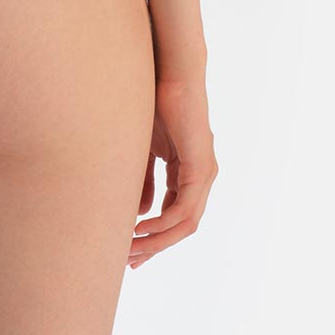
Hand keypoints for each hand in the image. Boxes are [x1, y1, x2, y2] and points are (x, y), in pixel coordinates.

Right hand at [129, 72, 216, 268]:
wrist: (170, 73)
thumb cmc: (154, 103)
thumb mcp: (143, 150)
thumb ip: (142, 181)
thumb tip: (139, 214)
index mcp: (187, 172)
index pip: (174, 215)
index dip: (153, 236)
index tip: (130, 250)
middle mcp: (201, 177)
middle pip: (182, 226)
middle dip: (155, 246)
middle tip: (130, 262)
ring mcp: (204, 173)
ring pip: (186, 223)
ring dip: (158, 240)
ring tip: (132, 249)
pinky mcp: (200, 166)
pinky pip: (185, 207)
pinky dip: (164, 222)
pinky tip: (142, 228)